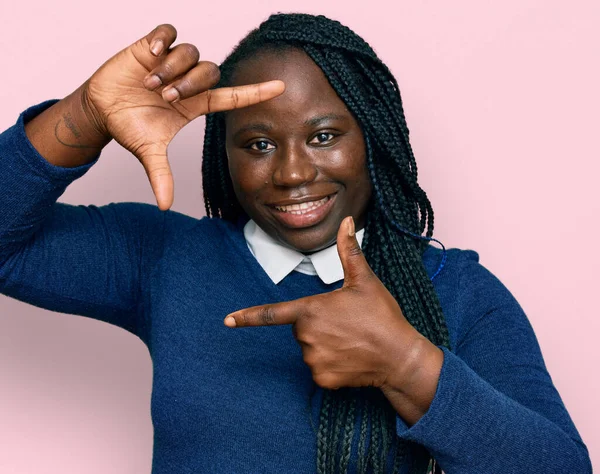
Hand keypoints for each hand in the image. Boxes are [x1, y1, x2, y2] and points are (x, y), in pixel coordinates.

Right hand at [83, 24, 284, 209]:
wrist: (101, 108)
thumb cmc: (129, 126)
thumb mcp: (148, 152)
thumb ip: (161, 176)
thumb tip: (165, 207)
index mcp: (196, 104)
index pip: (233, 96)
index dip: (256, 92)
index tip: (281, 88)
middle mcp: (189, 81)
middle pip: (210, 72)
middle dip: (190, 83)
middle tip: (166, 97)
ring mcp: (172, 62)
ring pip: (191, 53)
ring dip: (172, 68)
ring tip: (150, 83)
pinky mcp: (153, 46)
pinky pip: (169, 32)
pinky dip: (163, 39)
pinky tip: (151, 53)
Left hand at [224, 216, 426, 390]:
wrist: (399, 356)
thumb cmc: (381, 315)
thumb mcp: (364, 280)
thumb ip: (349, 251)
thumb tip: (347, 221)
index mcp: (311, 310)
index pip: (273, 313)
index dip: (248, 317)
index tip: (228, 320)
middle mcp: (306, 337)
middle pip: (301, 329)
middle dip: (318, 325)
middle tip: (346, 323)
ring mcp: (313, 360)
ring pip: (310, 349)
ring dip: (324, 345)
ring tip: (351, 341)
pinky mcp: (322, 379)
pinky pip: (319, 369)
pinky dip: (331, 364)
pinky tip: (350, 358)